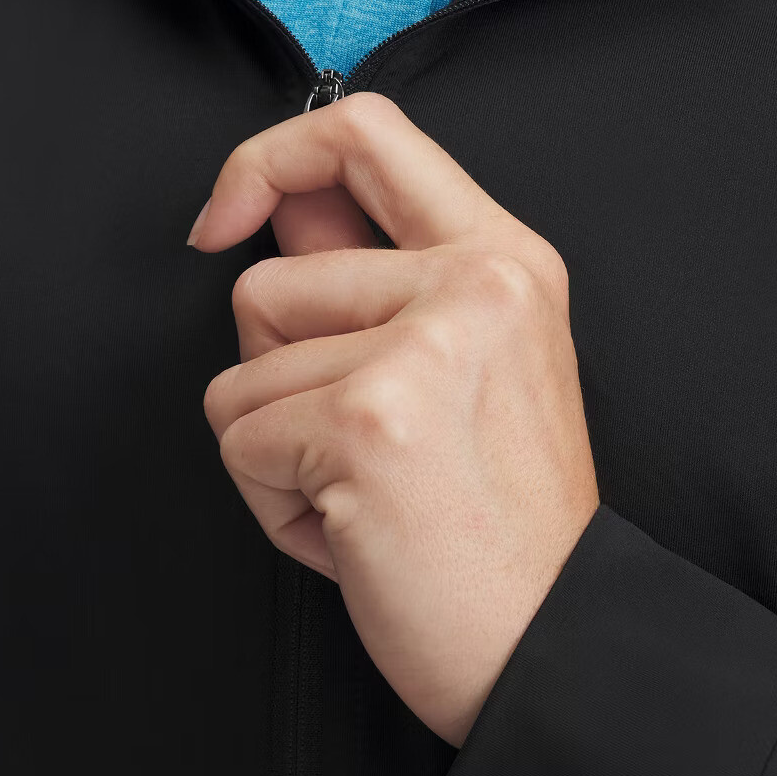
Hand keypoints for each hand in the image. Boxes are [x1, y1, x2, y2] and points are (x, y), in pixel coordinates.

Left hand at [190, 93, 599, 745]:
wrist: (553, 645)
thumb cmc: (503, 526)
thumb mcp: (473, 362)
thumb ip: (378, 274)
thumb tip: (275, 210)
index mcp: (507, 256)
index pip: (364, 130)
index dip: (267, 161)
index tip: (223, 224)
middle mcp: (474, 282)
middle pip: (268, 282)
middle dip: (275, 378)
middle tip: (366, 446)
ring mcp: (420, 348)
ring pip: (241, 374)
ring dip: (280, 454)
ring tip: (370, 496)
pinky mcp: (367, 421)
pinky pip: (241, 442)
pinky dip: (276, 505)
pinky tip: (355, 531)